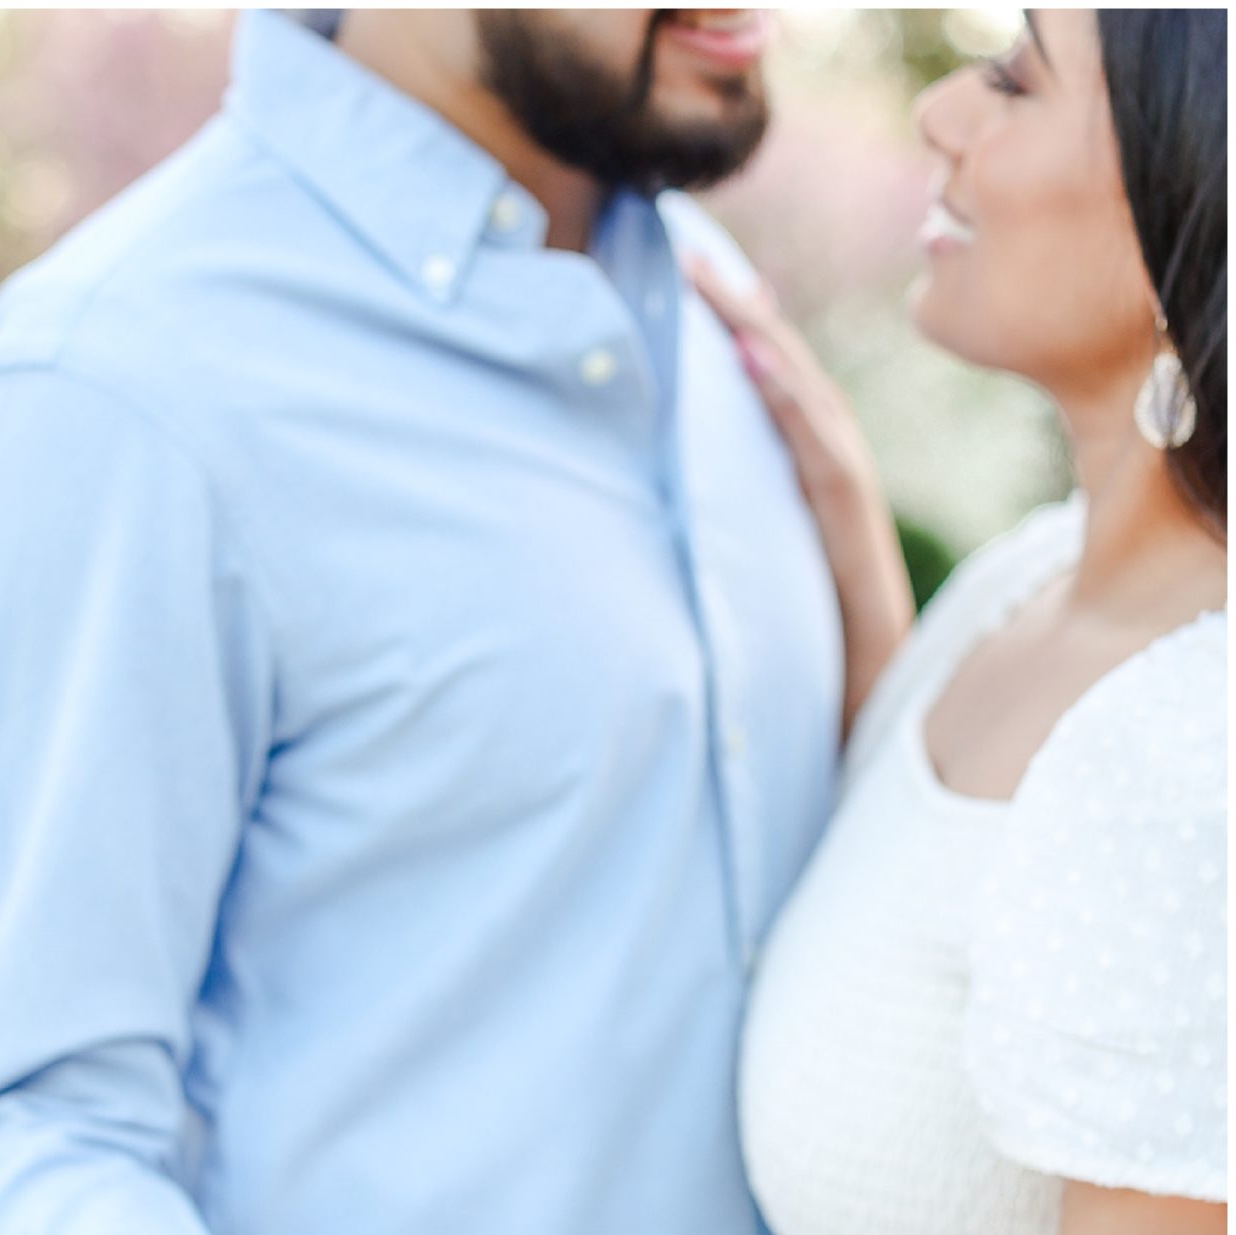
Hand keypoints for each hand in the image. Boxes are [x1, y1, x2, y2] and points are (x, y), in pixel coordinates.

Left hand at [687, 253, 913, 724]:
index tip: (684, 272)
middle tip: (685, 252)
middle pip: (787, 375)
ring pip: (806, 403)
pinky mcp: (852, 540)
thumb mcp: (735, 582)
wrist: (853, 721)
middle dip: (741, 310)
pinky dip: (792, 409)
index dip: (733, 328)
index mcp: (801, 484)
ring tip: (715, 284)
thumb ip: (708, 534)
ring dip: (762, 338)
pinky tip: (757, 365)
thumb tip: (642, 497)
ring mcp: (847, 506)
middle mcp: (830, 482)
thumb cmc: (790, 661)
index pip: (768, 387)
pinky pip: (823, 463)